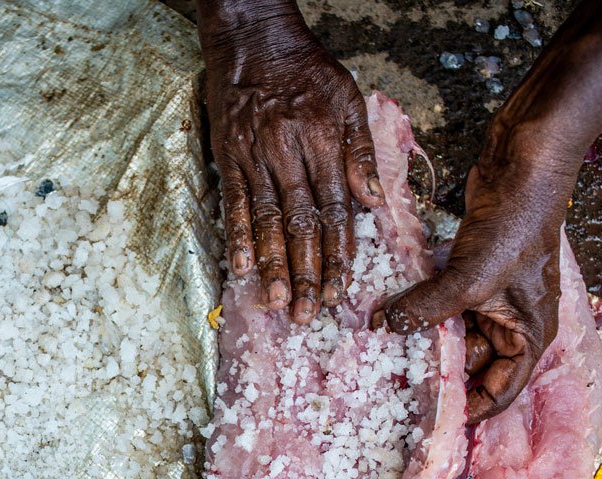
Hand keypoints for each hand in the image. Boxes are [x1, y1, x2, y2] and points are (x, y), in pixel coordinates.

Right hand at [200, 3, 382, 322]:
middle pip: (300, 224)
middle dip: (307, 273)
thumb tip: (374, 201)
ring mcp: (254, 157)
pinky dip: (237, 236)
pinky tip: (240, 267)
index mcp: (322, 143)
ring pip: (266, 220)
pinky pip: (233, 203)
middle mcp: (288, 154)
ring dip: (272, 264)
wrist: (253, 41)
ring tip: (279, 301)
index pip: (335, 210)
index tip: (341, 290)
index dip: (338, 254)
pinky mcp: (228, 157)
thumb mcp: (347, 100)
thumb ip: (360, 152)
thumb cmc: (305, 71)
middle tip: (310, 314)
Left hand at [377, 124, 575, 422]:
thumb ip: (429, 308)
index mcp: (528, 336)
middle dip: (436, 370)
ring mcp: (491, 298)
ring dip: (422, 337)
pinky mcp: (471, 274)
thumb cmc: (516, 228)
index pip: (500, 392)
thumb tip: (386, 328)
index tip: (430, 420)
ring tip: (383, 352)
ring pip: (451, 332)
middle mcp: (512, 323)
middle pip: (471, 364)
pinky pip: (442, 303)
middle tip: (393, 384)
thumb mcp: (471, 278)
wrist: (523, 168)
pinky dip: (421, 308)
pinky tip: (390, 312)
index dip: (468, 409)